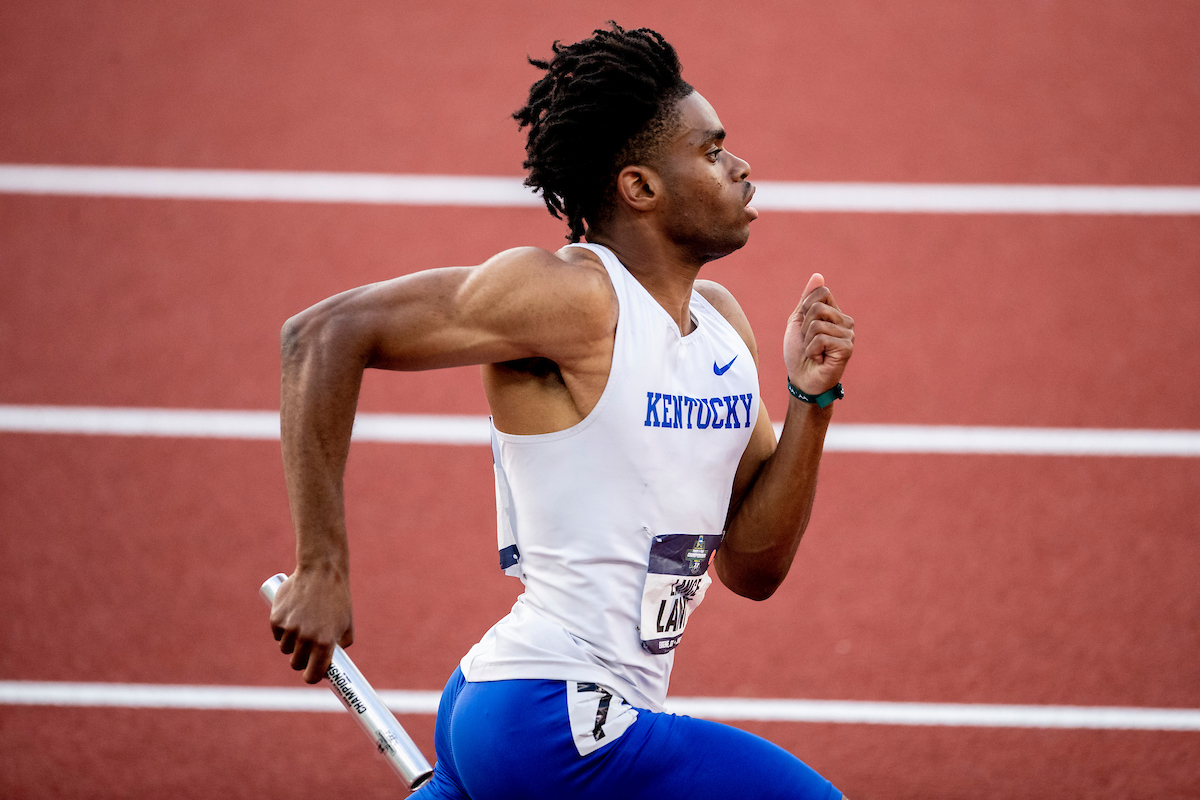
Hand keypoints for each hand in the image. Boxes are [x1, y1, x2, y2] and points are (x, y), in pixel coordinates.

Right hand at [269, 567, 353, 683]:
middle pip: (296, 663)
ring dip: (292, 644)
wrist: (321, 571)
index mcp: (324, 642)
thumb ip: (341, 646)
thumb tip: (333, 664)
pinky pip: (277, 634)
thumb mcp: (347, 623)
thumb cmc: (337, 598)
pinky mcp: (276, 619)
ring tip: (302, 627)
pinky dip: (282, 630)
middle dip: (302, 659)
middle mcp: (305, 638)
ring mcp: (289, 629)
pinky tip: (293, 617)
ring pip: (285, 649)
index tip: (311, 675)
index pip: (312, 674)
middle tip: (308, 649)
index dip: (311, 677)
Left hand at [782, 273, 854, 396]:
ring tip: (814, 352)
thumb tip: (818, 275)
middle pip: (817, 307)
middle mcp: (845, 321)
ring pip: (817, 324)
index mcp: (835, 313)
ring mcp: (849, 335)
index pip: (821, 293)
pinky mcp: (847, 348)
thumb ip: (807, 299)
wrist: (801, 380)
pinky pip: (820, 338)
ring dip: (807, 341)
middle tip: (809, 343)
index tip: (805, 327)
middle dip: (804, 327)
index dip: (805, 309)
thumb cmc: (799, 353)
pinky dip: (812, 350)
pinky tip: (819, 359)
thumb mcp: (798, 322)